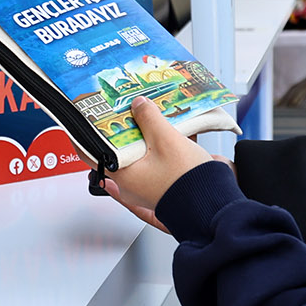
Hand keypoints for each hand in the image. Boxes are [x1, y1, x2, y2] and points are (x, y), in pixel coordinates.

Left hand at [103, 97, 218, 229]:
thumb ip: (149, 118)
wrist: (217, 201)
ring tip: (146, 112)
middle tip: (121, 108)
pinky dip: (161, 141)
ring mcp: (151, 180)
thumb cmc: (188, 182)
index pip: (95, 153)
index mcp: (124, 176)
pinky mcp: (167, 176)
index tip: (89, 117)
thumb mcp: (165, 140)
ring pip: (141, 150)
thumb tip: (138, 104)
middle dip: (123, 127)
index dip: (91, 133)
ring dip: (146, 132)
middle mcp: (134, 182)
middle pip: (121, 148)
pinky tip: (169, 126)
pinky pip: (158, 155)